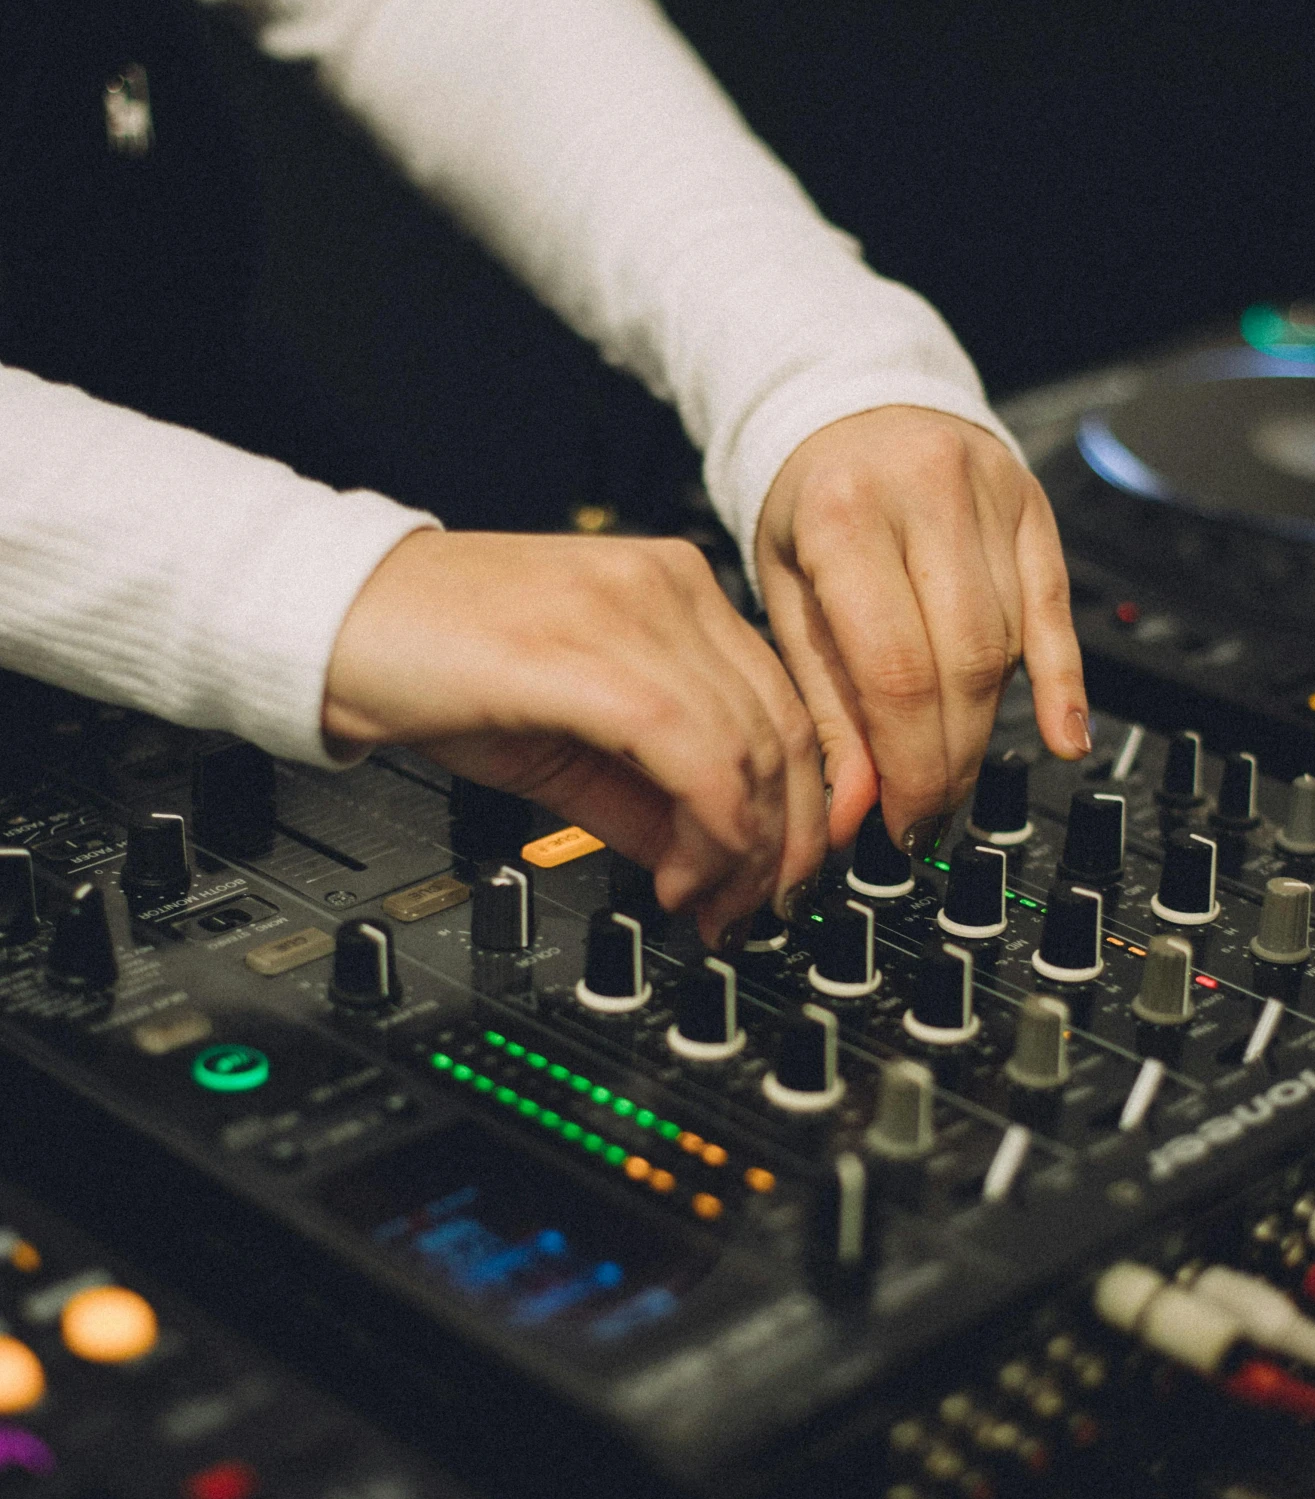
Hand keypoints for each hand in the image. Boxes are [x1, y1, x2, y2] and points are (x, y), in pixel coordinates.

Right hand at [323, 528, 824, 944]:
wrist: (333, 621)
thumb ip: (648, 794)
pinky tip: (677, 879)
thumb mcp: (566, 738)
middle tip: (751, 912)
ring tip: (707, 904)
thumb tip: (713, 866)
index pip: (786, 705)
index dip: (798, 811)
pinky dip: (708, 834)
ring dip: (747, 853)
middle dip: (785, 846)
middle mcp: (671, 586)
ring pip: (753, 748)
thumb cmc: (432, 664)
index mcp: (678, 589)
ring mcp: (634, 610)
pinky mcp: (588, 655)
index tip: (774, 881)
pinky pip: (696, 755)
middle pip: (786, 730)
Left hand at [755, 407, 1088, 851]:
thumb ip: (826, 707)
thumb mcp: (789, 596)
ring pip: (1007, 644)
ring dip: (986, 729)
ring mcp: (990, 494)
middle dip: (948, 760)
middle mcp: (924, 495)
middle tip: (928, 815)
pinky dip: (1064, 681)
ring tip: (954, 778)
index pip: (894, 671)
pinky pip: (1057, 608)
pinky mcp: (1034, 504)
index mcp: (842, 516)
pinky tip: (1066, 736)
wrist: (853, 406)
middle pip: (961, 664)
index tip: (900, 822)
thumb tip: (856, 810)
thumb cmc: (813, 504)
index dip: (907, 764)